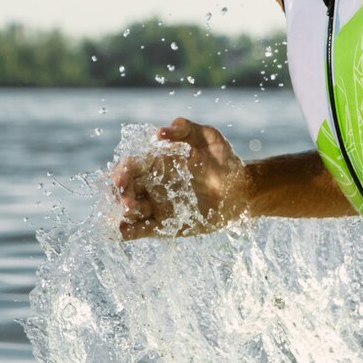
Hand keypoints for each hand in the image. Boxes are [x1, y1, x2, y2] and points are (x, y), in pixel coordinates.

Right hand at [111, 118, 250, 239]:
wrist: (242, 190)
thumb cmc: (224, 160)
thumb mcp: (208, 138)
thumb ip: (185, 129)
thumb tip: (160, 132)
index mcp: (156, 163)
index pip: (132, 165)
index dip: (123, 171)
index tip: (121, 176)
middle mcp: (152, 184)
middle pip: (126, 189)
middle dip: (120, 193)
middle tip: (125, 198)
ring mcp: (157, 206)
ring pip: (131, 210)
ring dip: (123, 212)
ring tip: (127, 213)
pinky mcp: (165, 225)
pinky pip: (142, 229)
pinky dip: (129, 232)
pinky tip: (121, 233)